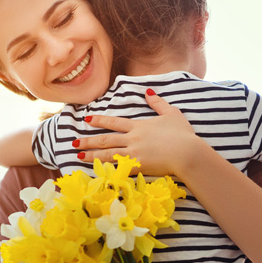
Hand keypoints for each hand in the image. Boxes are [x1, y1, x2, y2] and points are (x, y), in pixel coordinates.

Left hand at [73, 90, 206, 176]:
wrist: (188, 153)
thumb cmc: (183, 134)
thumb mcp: (172, 114)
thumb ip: (158, 103)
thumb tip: (148, 91)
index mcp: (138, 126)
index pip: (114, 122)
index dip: (99, 120)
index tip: (87, 120)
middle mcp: (132, 139)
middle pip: (105, 139)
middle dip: (88, 140)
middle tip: (73, 143)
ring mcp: (134, 153)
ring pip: (107, 153)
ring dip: (91, 154)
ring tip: (78, 156)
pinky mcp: (138, 167)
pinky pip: (118, 168)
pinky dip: (105, 169)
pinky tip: (95, 170)